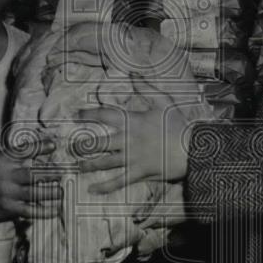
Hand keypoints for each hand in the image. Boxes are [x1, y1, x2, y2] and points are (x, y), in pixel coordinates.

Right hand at [0, 134, 61, 223]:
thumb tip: (35, 142)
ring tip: (62, 191)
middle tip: (62, 173)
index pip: (24, 151)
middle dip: (51, 174)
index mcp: (2, 159)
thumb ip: (11, 147)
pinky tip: (56, 209)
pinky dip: (45, 211)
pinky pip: (31, 210)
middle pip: (33, 174)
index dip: (41, 147)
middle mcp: (5, 176)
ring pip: (35, 193)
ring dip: (52, 192)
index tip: (54, 146)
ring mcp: (7, 193)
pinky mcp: (9, 209)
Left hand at [76, 77, 192, 194]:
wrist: (192, 149)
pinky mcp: (138, 172)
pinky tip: (92, 189)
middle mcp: (127, 139)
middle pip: (98, 142)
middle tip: (70, 147)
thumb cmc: (178, 124)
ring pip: (104, 162)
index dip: (88, 114)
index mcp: (132, 121)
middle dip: (82, 145)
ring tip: (77, 166)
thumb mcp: (163, 101)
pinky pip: (118, 181)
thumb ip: (146, 87)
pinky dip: (105, 186)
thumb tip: (132, 73)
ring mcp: (132, 158)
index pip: (104, 115)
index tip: (76, 115)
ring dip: (88, 165)